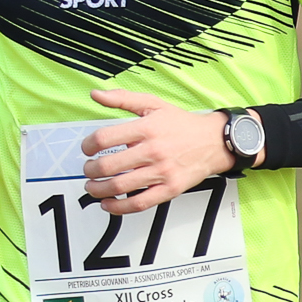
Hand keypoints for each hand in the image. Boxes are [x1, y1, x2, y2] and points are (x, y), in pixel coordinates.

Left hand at [81, 88, 233, 214]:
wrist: (214, 142)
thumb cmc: (183, 125)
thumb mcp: (153, 104)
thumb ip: (123, 99)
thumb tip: (96, 94)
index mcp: (147, 128)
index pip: (104, 138)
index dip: (88, 145)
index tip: (87, 149)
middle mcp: (153, 151)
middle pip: (108, 166)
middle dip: (90, 170)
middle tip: (88, 169)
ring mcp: (161, 172)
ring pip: (120, 186)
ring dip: (99, 190)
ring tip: (93, 187)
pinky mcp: (169, 190)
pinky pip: (139, 203)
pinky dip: (119, 207)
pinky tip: (109, 204)